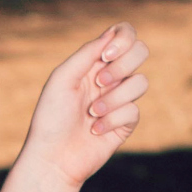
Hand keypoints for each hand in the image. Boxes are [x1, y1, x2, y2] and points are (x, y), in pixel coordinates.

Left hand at [20, 23, 149, 188]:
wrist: (53, 158)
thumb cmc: (51, 118)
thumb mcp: (62, 78)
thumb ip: (86, 53)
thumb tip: (112, 33)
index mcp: (93, 62)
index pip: (123, 35)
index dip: (123, 38)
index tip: (105, 56)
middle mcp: (110, 77)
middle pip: (140, 51)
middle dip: (123, 65)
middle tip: (100, 82)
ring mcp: (120, 100)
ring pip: (140, 82)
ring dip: (114, 98)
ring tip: (92, 113)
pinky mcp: (125, 123)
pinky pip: (133, 111)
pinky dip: (112, 119)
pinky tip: (94, 130)